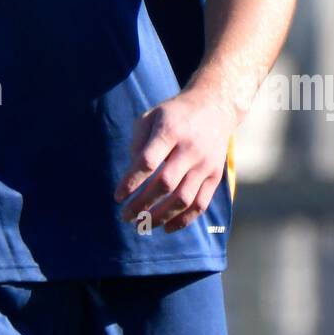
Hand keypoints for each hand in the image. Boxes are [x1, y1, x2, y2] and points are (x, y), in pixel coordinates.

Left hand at [114, 87, 236, 234]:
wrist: (215, 107)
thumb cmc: (174, 114)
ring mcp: (205, 164)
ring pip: (183, 199)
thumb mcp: (151, 116)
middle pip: (165, 184)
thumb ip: (138, 143)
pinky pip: (200, 204)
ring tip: (142, 226)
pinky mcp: (215, 176)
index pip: (148, 162)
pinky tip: (166, 227)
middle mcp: (190, 149)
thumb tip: (132, 176)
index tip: (118, 197)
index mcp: (170, 131)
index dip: (131, 182)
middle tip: (125, 217)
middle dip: (142, 205)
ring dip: (160, 217)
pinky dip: (183, 220)